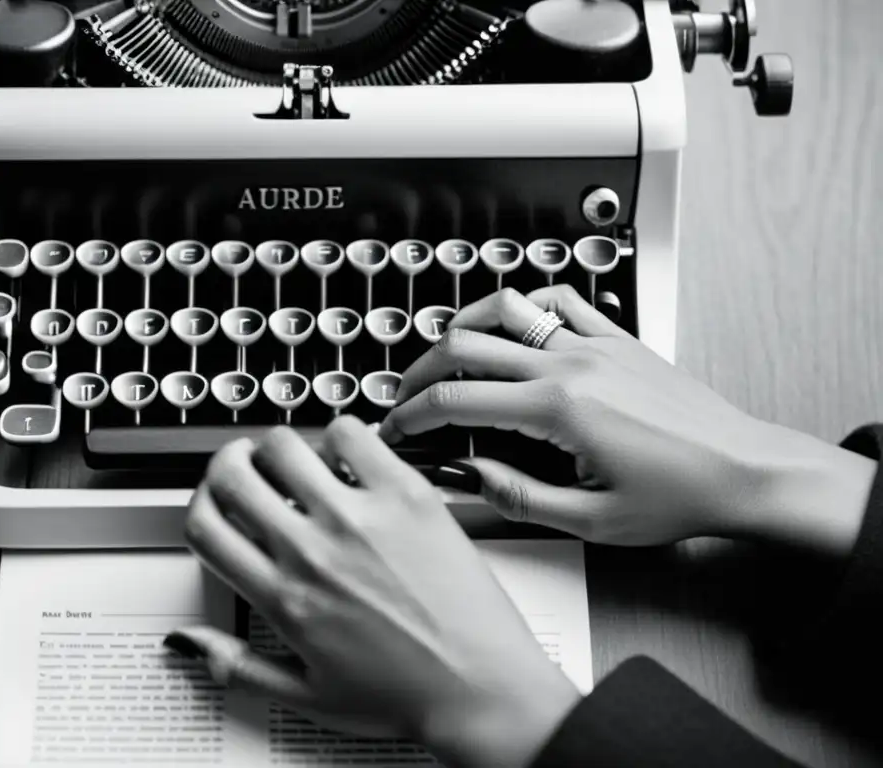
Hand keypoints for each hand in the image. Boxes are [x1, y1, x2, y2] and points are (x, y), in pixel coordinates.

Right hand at [168, 417, 579, 767]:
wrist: (482, 687)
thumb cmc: (408, 693)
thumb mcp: (307, 696)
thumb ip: (238, 668)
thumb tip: (190, 643)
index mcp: (284, 599)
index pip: (206, 527)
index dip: (199, 503)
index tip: (215, 500)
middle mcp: (313, 553)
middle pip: (232, 475)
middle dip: (229, 463)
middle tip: (247, 466)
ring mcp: (360, 519)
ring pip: (285, 445)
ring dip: (280, 448)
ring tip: (300, 461)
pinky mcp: (407, 495)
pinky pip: (353, 434)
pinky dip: (343, 436)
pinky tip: (353, 460)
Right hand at [378, 286, 876, 555]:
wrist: (743, 470)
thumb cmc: (679, 495)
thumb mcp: (589, 520)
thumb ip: (516, 495)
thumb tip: (468, 475)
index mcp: (557, 410)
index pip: (457, 401)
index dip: (414, 416)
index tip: (398, 429)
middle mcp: (570, 365)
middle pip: (465, 345)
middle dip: (421, 371)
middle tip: (408, 397)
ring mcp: (594, 344)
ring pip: (506, 309)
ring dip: (464, 327)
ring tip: (445, 353)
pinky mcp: (616, 338)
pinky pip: (560, 301)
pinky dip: (525, 306)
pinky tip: (516, 327)